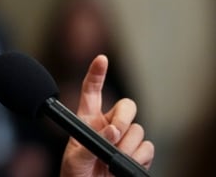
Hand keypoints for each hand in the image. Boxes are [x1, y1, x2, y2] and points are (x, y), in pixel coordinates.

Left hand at [60, 55, 153, 176]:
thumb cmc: (75, 173)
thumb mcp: (75, 157)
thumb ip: (92, 142)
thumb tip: (113, 131)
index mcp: (88, 119)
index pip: (92, 91)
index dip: (96, 73)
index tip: (101, 58)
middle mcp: (108, 125)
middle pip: (127, 106)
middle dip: (124, 119)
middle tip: (114, 135)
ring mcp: (125, 139)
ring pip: (138, 130)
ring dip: (127, 146)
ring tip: (110, 161)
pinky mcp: (138, 153)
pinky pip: (148, 147)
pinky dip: (138, 157)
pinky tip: (122, 166)